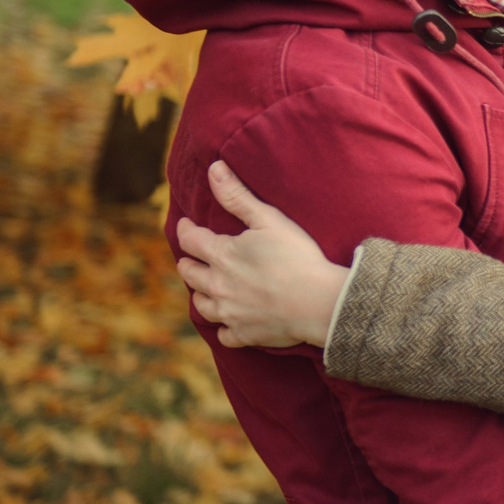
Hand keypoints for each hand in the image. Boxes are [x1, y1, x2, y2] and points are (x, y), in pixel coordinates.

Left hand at [174, 161, 350, 348]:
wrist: (318, 302)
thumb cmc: (296, 257)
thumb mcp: (268, 219)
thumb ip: (237, 196)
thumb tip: (213, 169)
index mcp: (222, 255)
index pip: (190, 240)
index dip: (185, 229)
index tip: (186, 224)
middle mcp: (218, 286)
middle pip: (189, 274)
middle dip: (188, 262)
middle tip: (192, 256)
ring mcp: (230, 313)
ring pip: (201, 305)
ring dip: (201, 294)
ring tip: (206, 288)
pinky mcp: (245, 334)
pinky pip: (224, 334)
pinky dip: (223, 327)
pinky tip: (229, 321)